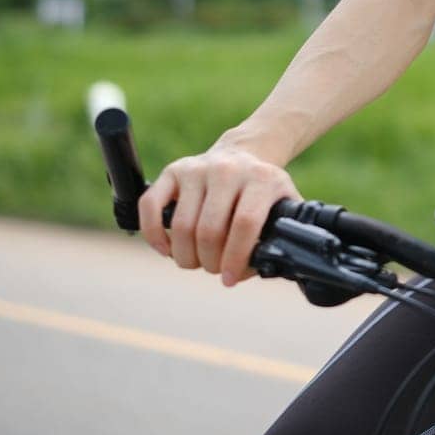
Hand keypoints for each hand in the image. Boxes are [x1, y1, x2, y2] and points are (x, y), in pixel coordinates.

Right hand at [138, 145, 301, 286]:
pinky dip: (153, 235)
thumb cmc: (263, 194)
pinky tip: (166, 249)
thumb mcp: (284, 208)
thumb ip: (283, 238)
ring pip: (182, 226)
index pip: (245, 224)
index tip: (230, 278)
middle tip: (214, 268)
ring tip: (196, 261)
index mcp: (262, 179)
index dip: (235, 258)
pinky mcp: (172, 171)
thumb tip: (267, 267)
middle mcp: (228, 170)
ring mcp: (198, 168)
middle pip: (209, 230)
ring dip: (185, 256)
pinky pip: (150, 206)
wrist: (244, 155)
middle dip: (209, 262)